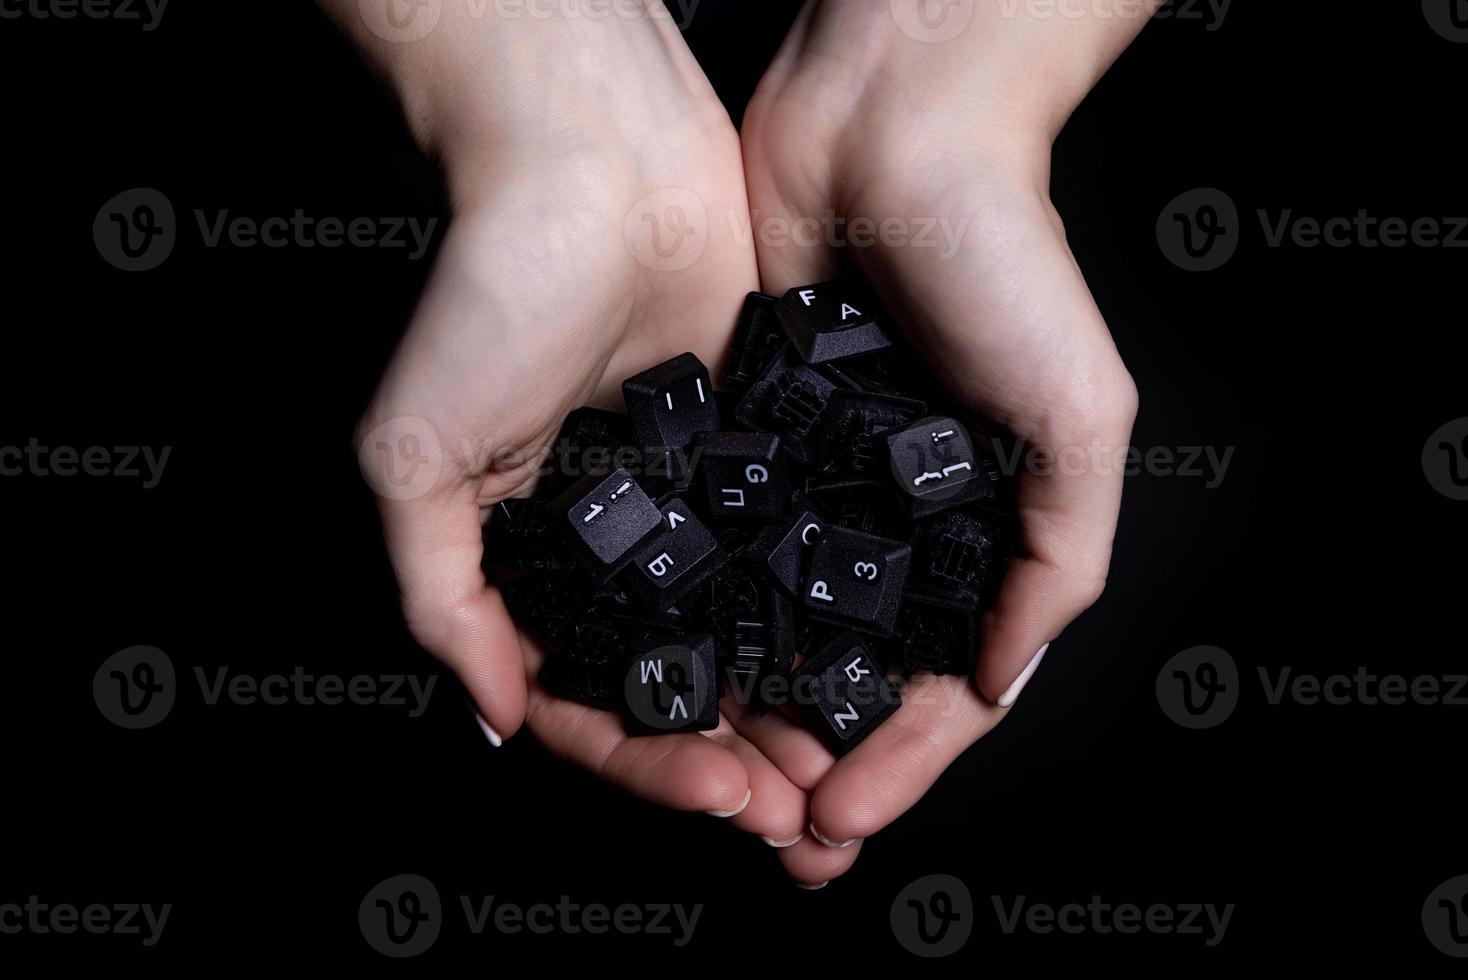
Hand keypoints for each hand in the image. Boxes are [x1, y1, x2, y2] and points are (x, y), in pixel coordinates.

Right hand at [336, 5, 808, 847]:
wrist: (594, 165)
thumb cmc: (488, 297)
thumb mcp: (414, 454)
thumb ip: (440, 593)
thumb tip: (496, 715)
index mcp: (533, 559)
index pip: (588, 700)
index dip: (648, 764)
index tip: (720, 798)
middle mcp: (615, 548)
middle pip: (679, 690)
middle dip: (732, 765)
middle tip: (799, 824)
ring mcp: (691, 509)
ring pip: (745, 643)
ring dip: (786, 717)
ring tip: (843, 778)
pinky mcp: (760, 457)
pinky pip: (791, 564)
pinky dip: (818, 626)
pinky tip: (862, 673)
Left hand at [734, 0, 1143, 879]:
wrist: (890, 136)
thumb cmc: (1007, 263)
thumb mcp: (1077, 414)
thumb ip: (1059, 553)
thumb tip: (995, 678)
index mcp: (980, 529)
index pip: (942, 681)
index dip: (900, 765)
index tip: (842, 825)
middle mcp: (893, 522)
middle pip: (851, 675)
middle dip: (818, 762)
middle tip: (775, 840)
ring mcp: (813, 487)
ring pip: (776, 630)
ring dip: (751, 713)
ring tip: (716, 784)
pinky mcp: (743, 440)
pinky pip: (719, 551)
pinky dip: (700, 620)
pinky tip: (671, 675)